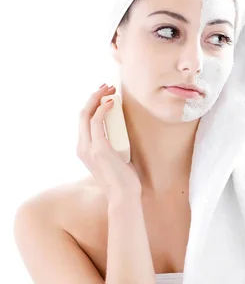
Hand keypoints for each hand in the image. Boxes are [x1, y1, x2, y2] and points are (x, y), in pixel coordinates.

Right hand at [76, 84, 141, 202]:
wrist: (123, 196)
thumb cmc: (123, 180)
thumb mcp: (115, 159)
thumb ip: (112, 148)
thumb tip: (121, 136)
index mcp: (84, 150)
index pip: (83, 121)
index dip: (92, 105)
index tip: (104, 95)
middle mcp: (82, 148)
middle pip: (82, 114)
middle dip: (93, 97)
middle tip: (107, 87)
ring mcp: (88, 148)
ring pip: (86, 115)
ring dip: (98, 98)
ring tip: (110, 89)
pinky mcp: (99, 148)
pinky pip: (97, 122)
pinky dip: (103, 109)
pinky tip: (111, 102)